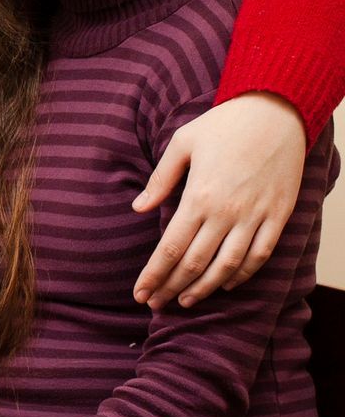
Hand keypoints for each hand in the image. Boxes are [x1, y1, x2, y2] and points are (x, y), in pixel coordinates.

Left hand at [133, 93, 306, 307]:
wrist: (276, 113)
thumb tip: (138, 209)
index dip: (154, 275)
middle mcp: (226, 213)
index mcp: (199, 196)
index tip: (140, 294)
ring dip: (205, 289)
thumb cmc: (224, 125)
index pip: (171, 248)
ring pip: (227, 267)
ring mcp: (255, 217)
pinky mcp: (278, 216)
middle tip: (155, 304)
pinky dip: (242, 275)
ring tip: (185, 301)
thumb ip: (161, 179)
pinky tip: (226, 284)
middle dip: (171, 288)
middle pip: (195, 264)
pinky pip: (260, 256)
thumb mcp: (183, 143)